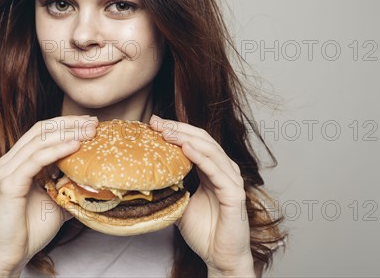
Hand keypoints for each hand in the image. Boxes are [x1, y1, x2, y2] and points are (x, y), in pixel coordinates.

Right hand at [0, 115, 97, 275]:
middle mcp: (11, 161)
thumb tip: (95, 179)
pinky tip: (75, 146)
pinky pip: (35, 160)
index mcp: (19, 161)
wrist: (11, 254)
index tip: (91, 123)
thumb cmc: (30, 229)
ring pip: (39, 141)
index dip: (67, 123)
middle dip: (70, 123)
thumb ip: (69, 185)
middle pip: (42, 130)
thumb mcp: (57, 200)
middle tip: (94, 123)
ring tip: (89, 132)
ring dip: (67, 133)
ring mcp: (8, 171)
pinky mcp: (10, 184)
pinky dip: (57, 150)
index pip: (43, 131)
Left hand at [150, 115, 255, 276]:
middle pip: (202, 140)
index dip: (176, 130)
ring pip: (210, 151)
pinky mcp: (235, 194)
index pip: (195, 141)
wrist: (219, 257)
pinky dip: (202, 158)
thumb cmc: (203, 232)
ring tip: (166, 132)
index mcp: (212, 170)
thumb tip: (145, 175)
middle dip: (178, 129)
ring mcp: (231, 181)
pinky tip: (187, 149)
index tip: (153, 123)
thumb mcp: (180, 203)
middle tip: (155, 122)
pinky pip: (217, 172)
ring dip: (187, 138)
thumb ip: (171, 186)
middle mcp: (224, 171)